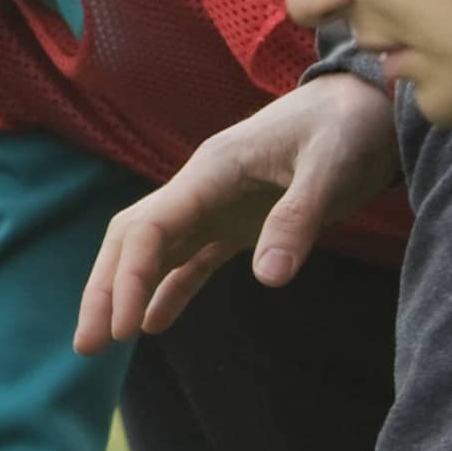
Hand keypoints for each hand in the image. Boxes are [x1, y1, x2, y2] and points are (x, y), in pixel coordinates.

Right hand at [78, 76, 400, 350]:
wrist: (365, 105)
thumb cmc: (346, 128)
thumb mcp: (329, 169)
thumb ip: (296, 220)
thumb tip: (269, 279)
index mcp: (211, 171)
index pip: (149, 228)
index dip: (128, 277)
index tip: (123, 327)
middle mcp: (200, 189)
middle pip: (132, 240)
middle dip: (104, 289)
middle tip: (86, 345)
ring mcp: (215, 206)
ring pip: (152, 252)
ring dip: (125, 292)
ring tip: (102, 342)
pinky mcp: (237, 223)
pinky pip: (191, 261)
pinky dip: (169, 291)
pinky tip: (153, 325)